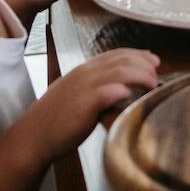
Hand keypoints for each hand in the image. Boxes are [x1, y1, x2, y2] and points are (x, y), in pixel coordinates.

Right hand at [19, 49, 159, 162]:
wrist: (33, 137)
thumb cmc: (57, 119)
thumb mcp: (77, 94)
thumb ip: (97, 86)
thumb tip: (123, 86)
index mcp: (84, 69)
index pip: (117, 54)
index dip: (139, 55)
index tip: (154, 62)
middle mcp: (86, 73)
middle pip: (123, 59)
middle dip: (145, 65)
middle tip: (156, 76)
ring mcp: (85, 87)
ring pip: (121, 71)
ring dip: (141, 76)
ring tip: (152, 85)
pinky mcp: (85, 104)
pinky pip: (110, 91)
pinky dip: (124, 91)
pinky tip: (132, 96)